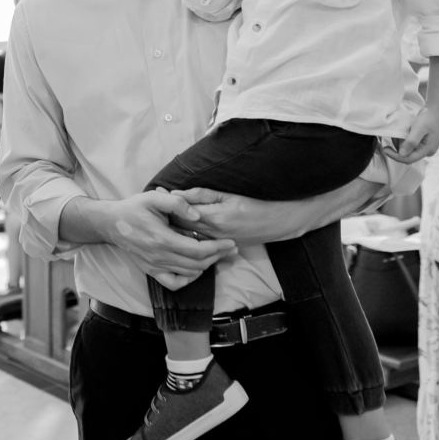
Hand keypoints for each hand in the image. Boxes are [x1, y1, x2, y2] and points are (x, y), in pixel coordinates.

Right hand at [101, 191, 236, 290]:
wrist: (112, 223)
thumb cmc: (133, 208)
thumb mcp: (153, 197)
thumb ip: (177, 203)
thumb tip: (197, 215)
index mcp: (162, 239)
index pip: (198, 250)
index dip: (217, 248)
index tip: (230, 242)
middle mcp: (159, 257)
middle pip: (198, 263)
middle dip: (217, 256)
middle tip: (229, 247)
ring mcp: (155, 266)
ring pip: (190, 273)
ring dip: (206, 265)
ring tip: (216, 253)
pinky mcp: (151, 271)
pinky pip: (174, 283)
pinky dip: (188, 279)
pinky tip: (194, 268)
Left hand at [170, 180, 381, 245]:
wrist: (285, 220)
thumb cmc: (259, 201)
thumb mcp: (229, 193)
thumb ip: (202, 194)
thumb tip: (178, 193)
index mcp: (215, 218)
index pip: (182, 213)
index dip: (167, 203)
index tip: (155, 194)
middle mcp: (215, 234)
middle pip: (182, 228)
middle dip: (167, 217)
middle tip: (153, 206)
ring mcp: (221, 242)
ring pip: (190, 237)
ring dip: (176, 227)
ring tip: (162, 217)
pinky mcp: (227, 246)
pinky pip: (202, 243)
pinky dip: (190, 236)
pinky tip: (181, 229)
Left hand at [384, 106, 438, 163]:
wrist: (436, 112)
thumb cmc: (429, 119)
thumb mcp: (419, 129)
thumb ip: (411, 142)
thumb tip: (402, 154)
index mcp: (427, 150)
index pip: (409, 159)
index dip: (395, 156)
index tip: (385, 149)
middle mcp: (426, 151)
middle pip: (407, 155)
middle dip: (397, 147)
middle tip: (395, 135)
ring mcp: (423, 148)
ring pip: (406, 150)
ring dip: (399, 142)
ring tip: (400, 132)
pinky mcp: (420, 143)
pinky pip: (408, 145)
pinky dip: (402, 140)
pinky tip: (403, 132)